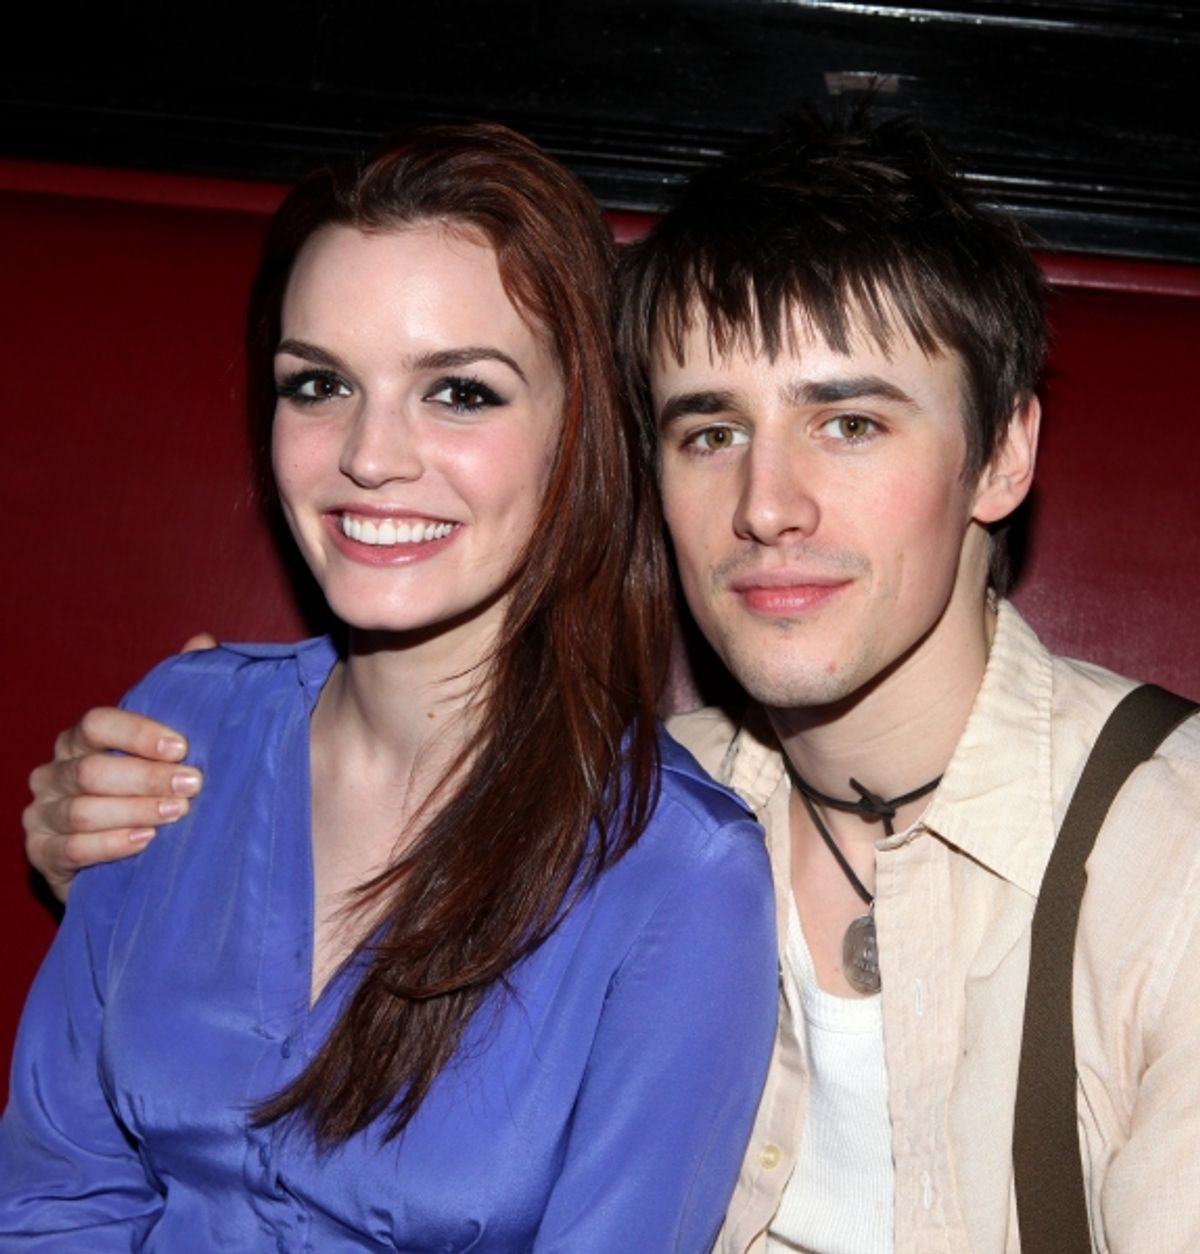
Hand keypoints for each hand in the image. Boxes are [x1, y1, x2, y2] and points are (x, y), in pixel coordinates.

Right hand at [24, 633, 215, 901]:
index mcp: (79, 740)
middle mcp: (53, 772)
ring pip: (83, 810)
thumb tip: (202, 642)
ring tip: (177, 813)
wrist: (123, 860)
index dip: (138, 732)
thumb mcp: (165, 746)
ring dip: (135, 811)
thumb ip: (178, 693)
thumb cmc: (147, 792)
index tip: (182, 746)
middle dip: (147, 777)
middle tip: (193, 784)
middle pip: (93, 770)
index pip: (96, 723)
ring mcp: (42, 814)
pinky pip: (71, 849)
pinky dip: (111, 845)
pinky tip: (145, 842)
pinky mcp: (41, 854)